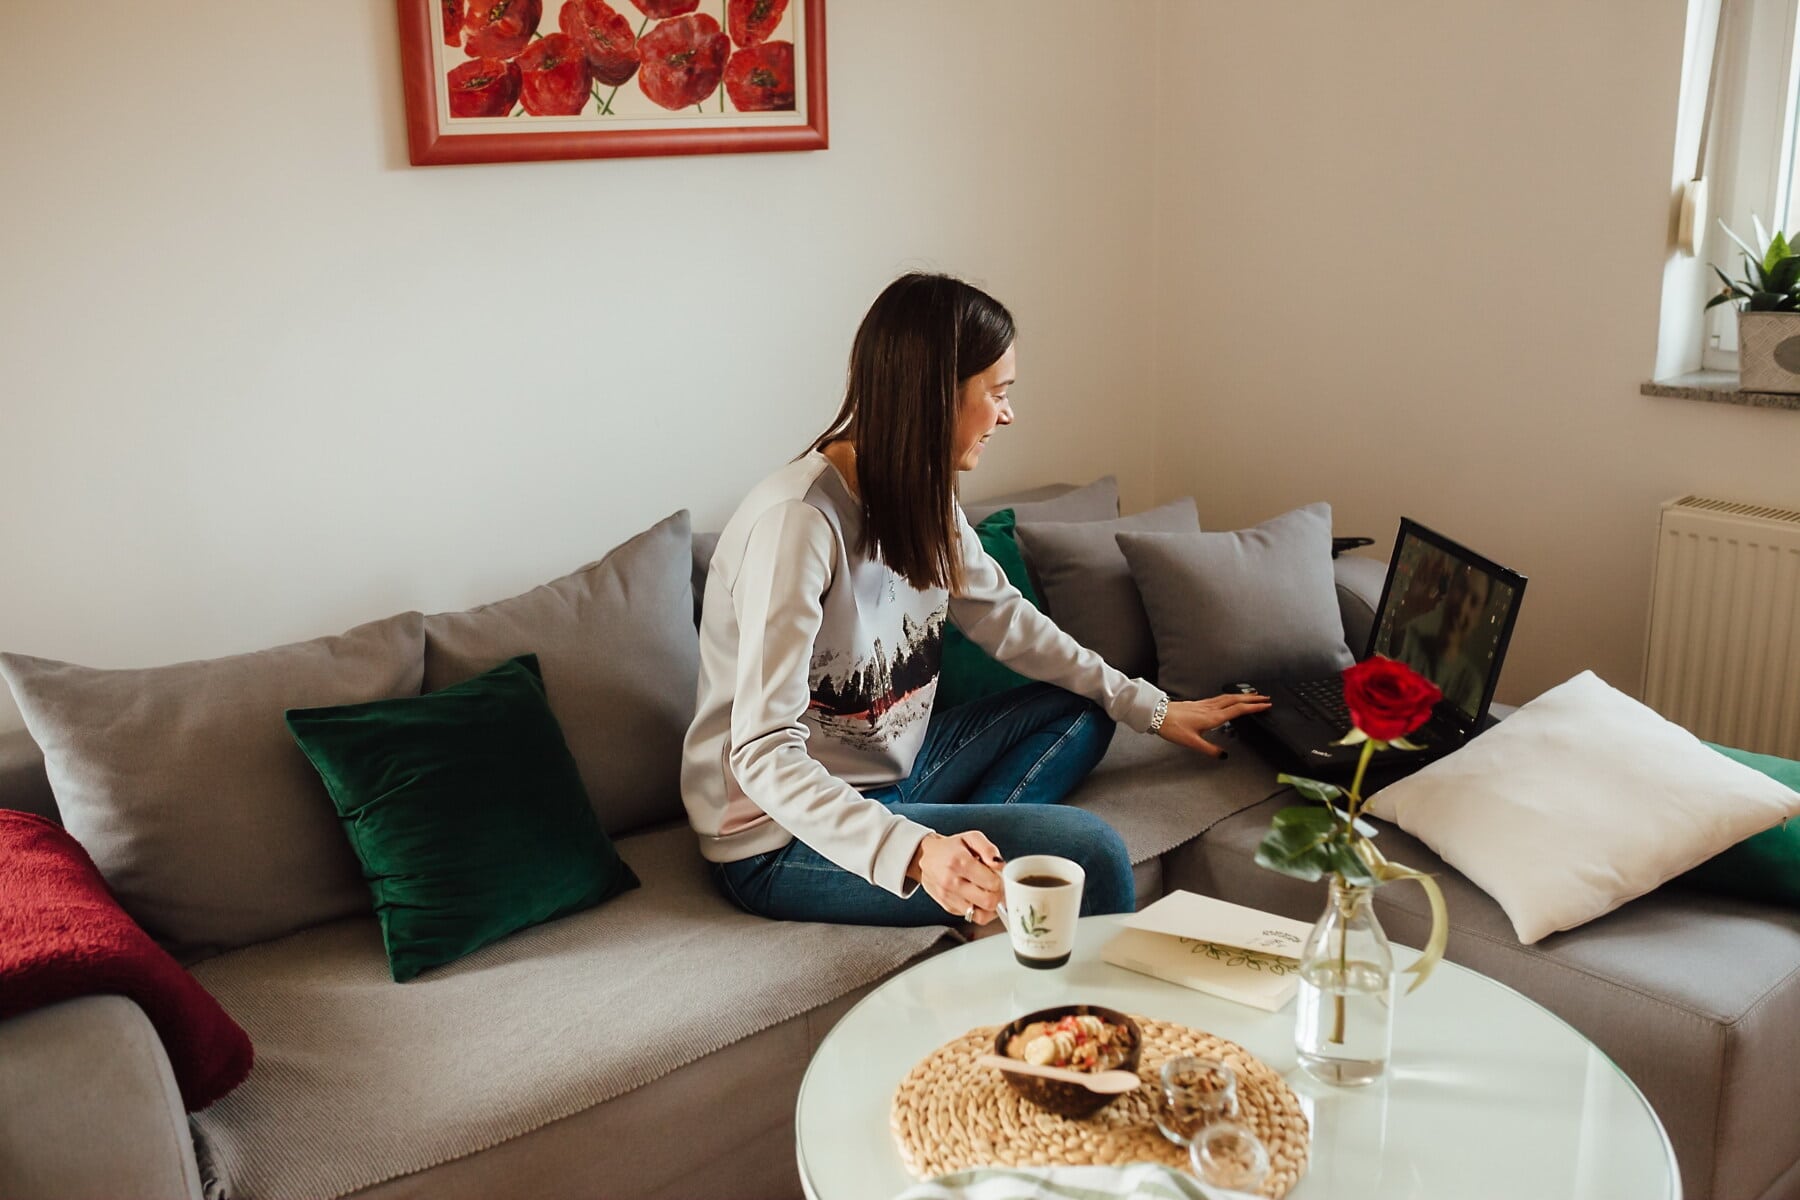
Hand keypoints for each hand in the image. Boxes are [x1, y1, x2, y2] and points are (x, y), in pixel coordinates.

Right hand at [907, 831, 1004, 923]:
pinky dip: (981, 910)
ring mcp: (949, 897)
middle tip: (997, 886)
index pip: (992, 883)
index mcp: (960, 862)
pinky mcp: (948, 907)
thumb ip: (988, 848)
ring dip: (991, 906)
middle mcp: (952, 882)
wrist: (925, 858)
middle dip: (998, 895)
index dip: (1001, 880)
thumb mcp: (970, 837)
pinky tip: (979, 898)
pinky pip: (973, 917)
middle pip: (989, 901)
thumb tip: (999, 865)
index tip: (999, 876)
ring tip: (988, 893)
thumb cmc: (951, 848)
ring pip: (982, 915)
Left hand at [1156, 693, 1270, 758]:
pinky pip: (1220, 698)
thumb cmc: (1173, 727)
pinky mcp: (1199, 703)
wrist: (1157, 714)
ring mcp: (1205, 704)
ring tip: (1253, 695)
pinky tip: (1230, 698)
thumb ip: (1209, 750)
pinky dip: (1230, 696)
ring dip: (1243, 696)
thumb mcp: (1192, 743)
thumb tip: (1224, 755)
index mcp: (1213, 717)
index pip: (1238, 710)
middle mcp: (1211, 708)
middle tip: (1266, 698)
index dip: (1253, 707)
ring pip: (1228, 697)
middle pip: (1236, 700)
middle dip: (1252, 698)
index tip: (1266, 705)